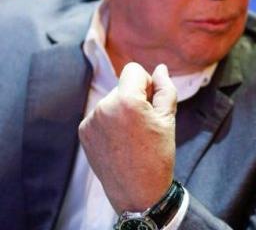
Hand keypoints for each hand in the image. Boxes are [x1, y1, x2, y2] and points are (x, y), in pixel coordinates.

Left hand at [79, 62, 177, 212]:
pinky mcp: (84, 132)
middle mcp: (103, 106)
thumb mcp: (168, 118)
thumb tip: (160, 68)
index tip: (152, 101)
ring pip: (111, 101)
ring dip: (122, 110)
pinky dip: (110, 122)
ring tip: (133, 136)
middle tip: (146, 124)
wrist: (137, 191)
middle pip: (122, 86)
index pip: (132, 70)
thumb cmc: (157, 154)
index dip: (146, 82)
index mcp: (126, 100)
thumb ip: (165, 88)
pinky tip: (120, 141)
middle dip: (134, 97)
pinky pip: (100, 115)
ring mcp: (90, 120)